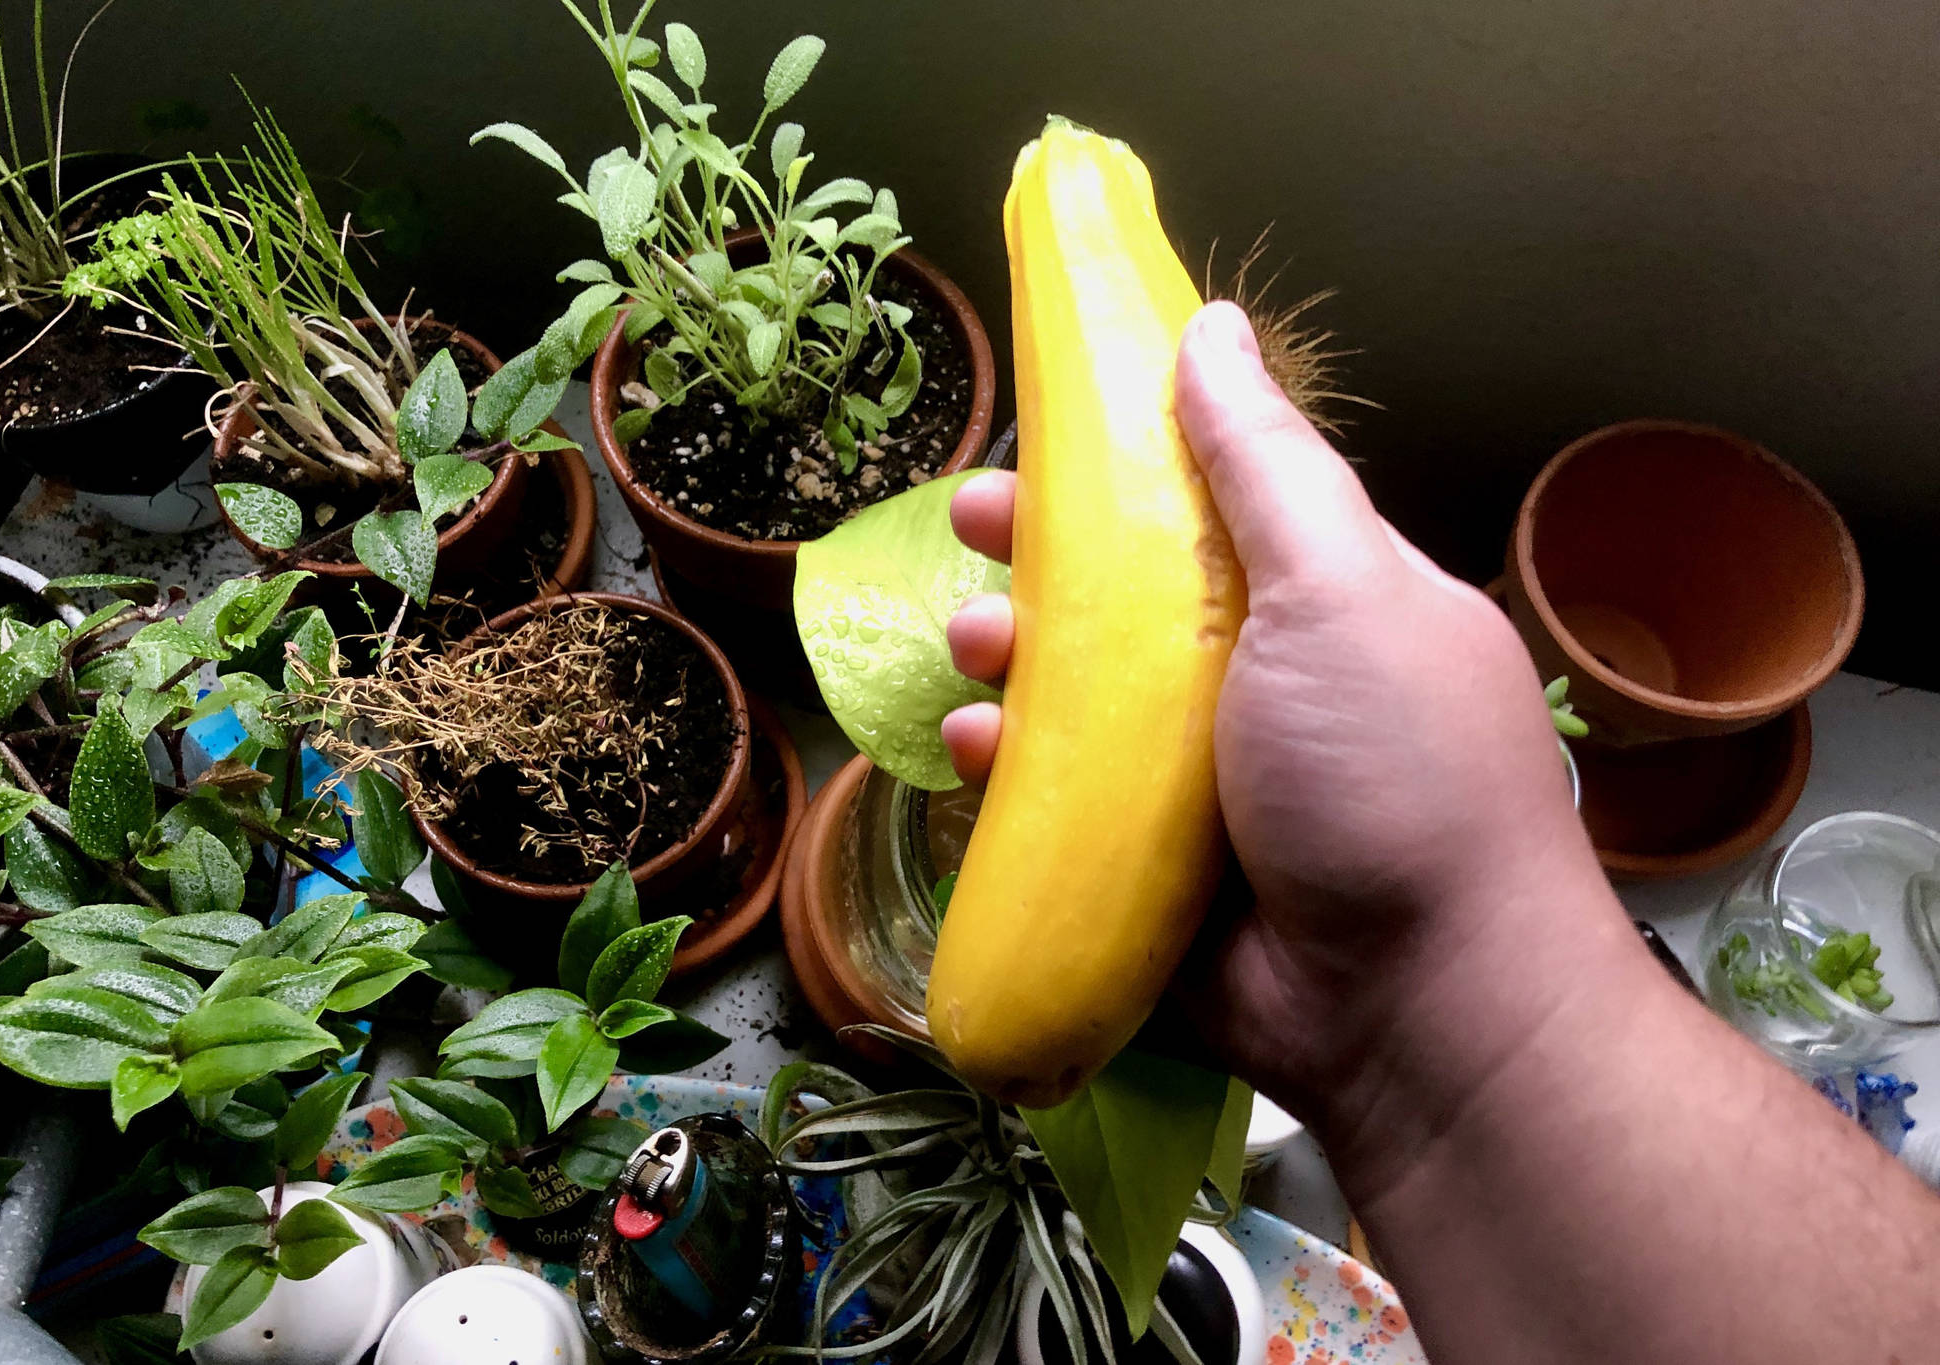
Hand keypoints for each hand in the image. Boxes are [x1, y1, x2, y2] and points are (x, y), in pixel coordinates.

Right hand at [942, 302, 1618, 1115]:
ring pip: (1076, 699)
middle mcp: (1261, 682)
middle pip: (1122, 597)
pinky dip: (1012, 769)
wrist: (1417, 1007)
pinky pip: (1060, 802)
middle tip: (967, 530)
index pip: (1206, 504)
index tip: (1042, 435)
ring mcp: (1205, 783)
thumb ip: (1267, 462)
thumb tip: (1214, 327)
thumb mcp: (1340, 589)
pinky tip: (979, 751)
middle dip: (1039, 559)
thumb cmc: (1393, 772)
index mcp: (1323, 602)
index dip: (1119, 462)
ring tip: (972, 655)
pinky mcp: (1150, 869)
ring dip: (1010, 661)